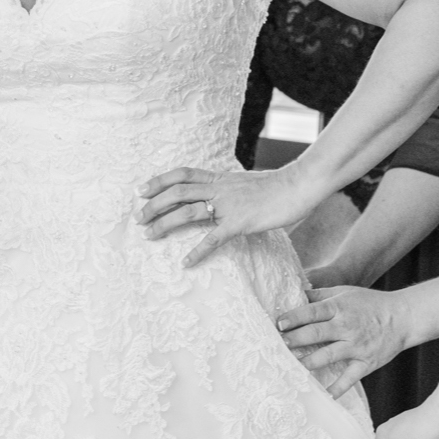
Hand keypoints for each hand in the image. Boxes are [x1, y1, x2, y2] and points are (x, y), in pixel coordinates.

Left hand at [138, 164, 311, 266]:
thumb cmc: (279, 186)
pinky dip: (197, 252)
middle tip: (138, 218)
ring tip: (149, 236)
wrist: (299, 185)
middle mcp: (220, 189)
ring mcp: (229, 205)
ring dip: (164, 224)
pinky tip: (186, 263)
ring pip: (187, 211)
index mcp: (220, 178)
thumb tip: (220, 196)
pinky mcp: (240, 222)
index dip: (159, 181)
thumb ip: (230, 189)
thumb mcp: (247, 182)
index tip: (141, 191)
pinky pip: (213, 238)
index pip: (182, 174)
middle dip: (153, 205)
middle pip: (177, 192)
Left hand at [278, 287, 412, 400]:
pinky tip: (324, 396)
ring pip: (328, 356)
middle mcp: (347, 327)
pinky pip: (349, 378)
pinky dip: (337, 388)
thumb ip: (320, 295)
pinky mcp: (366, 362)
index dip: (294, 318)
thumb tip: (294, 294)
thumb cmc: (371, 303)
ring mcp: (356, 346)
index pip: (312, 312)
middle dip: (295, 340)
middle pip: (316, 333)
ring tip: (292, 367)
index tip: (279, 324)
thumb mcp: (346, 292)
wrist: (403, 317)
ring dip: (308, 362)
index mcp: (340, 307)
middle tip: (279, 346)